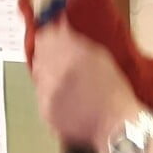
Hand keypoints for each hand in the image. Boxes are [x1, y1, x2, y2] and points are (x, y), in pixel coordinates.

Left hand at [31, 22, 140, 149]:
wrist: (115, 125)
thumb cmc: (114, 90)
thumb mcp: (100, 57)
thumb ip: (76, 42)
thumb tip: (60, 27)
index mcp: (68, 54)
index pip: (44, 36)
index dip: (48, 36)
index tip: (53, 36)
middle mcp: (52, 72)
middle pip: (39, 55)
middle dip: (47, 54)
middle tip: (61, 61)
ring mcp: (46, 93)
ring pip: (38, 76)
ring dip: (47, 75)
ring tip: (66, 83)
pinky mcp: (44, 112)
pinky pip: (40, 96)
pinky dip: (49, 95)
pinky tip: (65, 99)